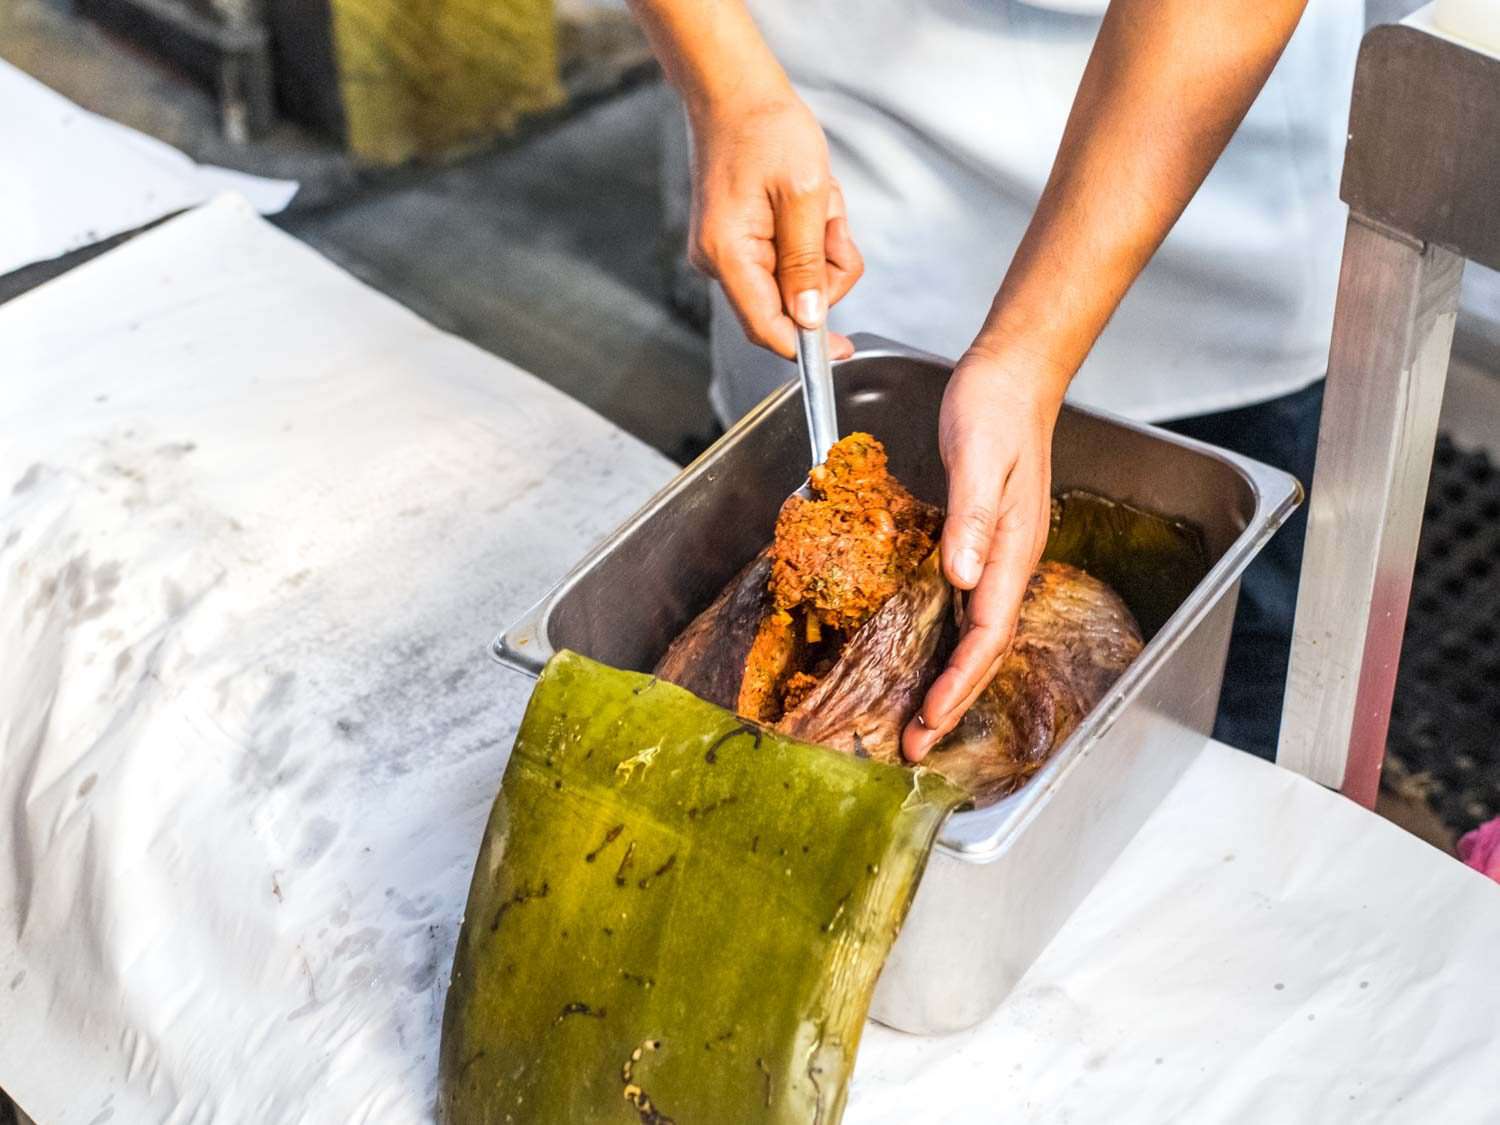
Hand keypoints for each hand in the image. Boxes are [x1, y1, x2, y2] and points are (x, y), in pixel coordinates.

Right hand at [687, 93, 863, 356]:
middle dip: (822, 270)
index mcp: (728, 254)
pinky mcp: (740, 243)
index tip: (841, 353)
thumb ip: (808, 263)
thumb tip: (811, 320)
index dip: (807, 347)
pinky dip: (808, 237)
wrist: (735, 93)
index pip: (767, 327)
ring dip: (820, 247)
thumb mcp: (804, 194)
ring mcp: (727, 254)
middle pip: (787, 306)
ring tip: (818, 201)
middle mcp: (719, 262)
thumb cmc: (766, 129)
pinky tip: (806, 202)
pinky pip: (787, 260)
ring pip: (794, 282)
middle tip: (830, 221)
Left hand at [902, 343, 1066, 761]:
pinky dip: (946, 646)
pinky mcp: (982, 544)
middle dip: (952, 701)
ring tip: (918, 722)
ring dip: (948, 682)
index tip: (930, 717)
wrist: (1013, 374)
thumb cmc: (995, 408)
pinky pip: (966, 611)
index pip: (987, 632)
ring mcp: (998, 556)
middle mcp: (1009, 562)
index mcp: (1013, 549)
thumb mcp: (978, 457)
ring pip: (975, 636)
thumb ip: (973, 518)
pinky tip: (924, 660)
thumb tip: (962, 576)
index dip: (959, 681)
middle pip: (984, 649)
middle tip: (915, 746)